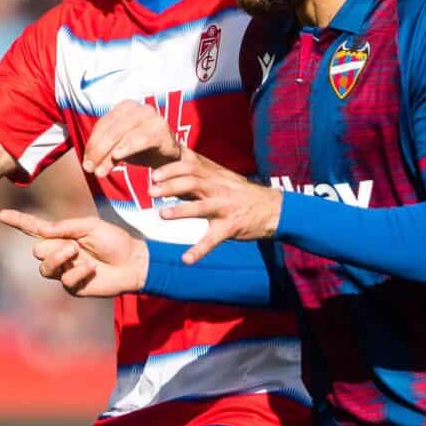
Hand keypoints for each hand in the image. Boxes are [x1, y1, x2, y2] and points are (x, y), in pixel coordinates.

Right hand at [0, 209, 148, 296]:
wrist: (132, 262)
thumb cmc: (114, 240)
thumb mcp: (90, 225)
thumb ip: (65, 226)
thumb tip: (41, 231)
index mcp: (62, 235)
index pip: (35, 228)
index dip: (18, 221)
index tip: (1, 214)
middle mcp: (60, 253)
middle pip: (38, 251)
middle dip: (52, 248)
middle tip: (73, 247)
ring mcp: (65, 271)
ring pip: (45, 269)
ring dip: (60, 259)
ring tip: (77, 254)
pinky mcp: (74, 287)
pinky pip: (65, 281)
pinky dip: (78, 273)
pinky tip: (92, 269)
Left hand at [81, 99, 182, 177]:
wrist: (169, 156)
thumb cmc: (142, 149)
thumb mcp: (119, 148)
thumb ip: (103, 151)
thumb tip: (87, 164)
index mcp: (125, 107)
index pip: (103, 125)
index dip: (92, 145)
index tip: (86, 163)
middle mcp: (139, 108)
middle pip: (112, 131)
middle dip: (98, 151)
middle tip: (89, 169)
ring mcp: (152, 117)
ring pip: (124, 135)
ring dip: (110, 155)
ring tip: (101, 171)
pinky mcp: (162, 129)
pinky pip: (142, 139)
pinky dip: (128, 147)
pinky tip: (118, 157)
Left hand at [148, 151, 282, 262]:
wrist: (275, 209)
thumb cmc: (243, 194)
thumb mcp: (223, 178)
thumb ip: (200, 175)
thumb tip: (173, 170)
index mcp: (214, 177)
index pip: (190, 166)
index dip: (171, 169)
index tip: (153, 173)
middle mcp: (218, 190)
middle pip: (191, 182)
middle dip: (169, 185)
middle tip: (150, 191)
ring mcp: (225, 209)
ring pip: (200, 207)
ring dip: (180, 211)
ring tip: (162, 215)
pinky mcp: (231, 227)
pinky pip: (213, 240)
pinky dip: (199, 250)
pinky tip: (187, 260)